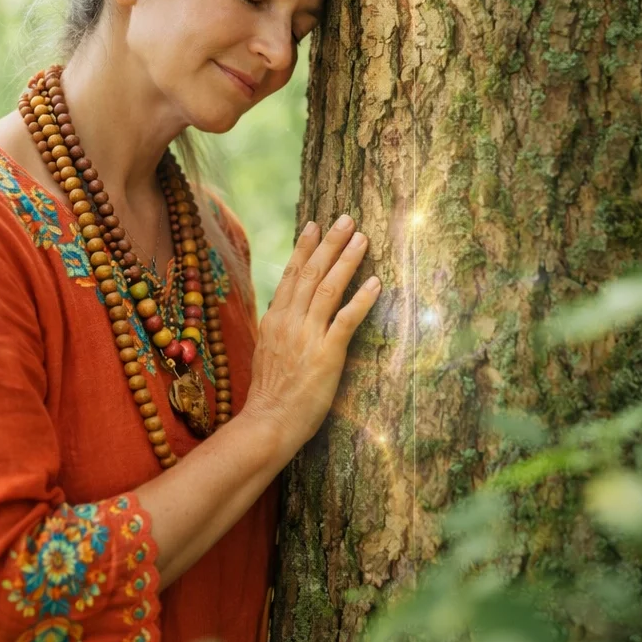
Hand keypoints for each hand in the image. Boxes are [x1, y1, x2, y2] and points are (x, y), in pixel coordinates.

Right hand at [242, 214, 380, 459]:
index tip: (315, 225)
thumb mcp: (265, 351)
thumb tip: (284, 308)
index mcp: (274, 319)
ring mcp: (307, 336)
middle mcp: (289, 321)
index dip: (304, 248)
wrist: (268, 422)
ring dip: (347, 261)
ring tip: (363, 239)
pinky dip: (362, 299)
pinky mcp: (327, 354)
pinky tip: (376, 283)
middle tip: (347, 219)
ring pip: (329, 288)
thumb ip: (277, 327)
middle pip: (311, 273)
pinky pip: (347, 320)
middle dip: (330, 244)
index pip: (291, 275)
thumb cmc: (270, 393)